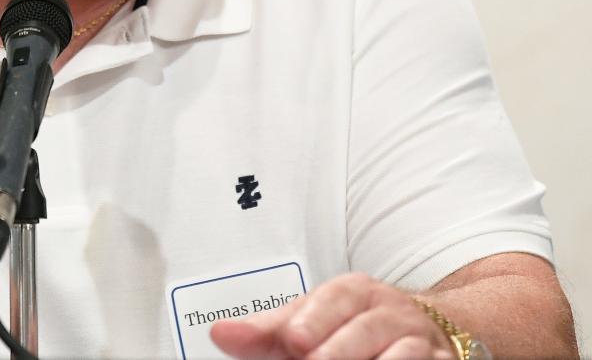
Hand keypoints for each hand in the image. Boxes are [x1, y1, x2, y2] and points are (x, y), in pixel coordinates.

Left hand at [210, 272, 455, 359]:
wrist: (425, 330)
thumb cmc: (352, 327)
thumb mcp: (312, 322)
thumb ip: (267, 332)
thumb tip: (220, 334)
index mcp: (356, 292)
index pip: (335, 299)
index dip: (314, 320)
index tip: (293, 341)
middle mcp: (391, 312)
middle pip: (366, 330)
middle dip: (340, 351)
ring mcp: (421, 342)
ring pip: (404, 354)